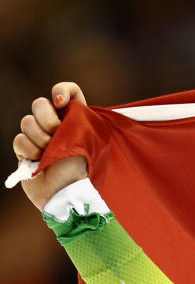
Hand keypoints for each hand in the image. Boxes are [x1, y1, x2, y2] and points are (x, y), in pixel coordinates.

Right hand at [12, 82, 88, 210]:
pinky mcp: (25, 151)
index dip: (63, 91)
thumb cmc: (80, 167)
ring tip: (48, 154)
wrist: (65, 193)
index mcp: (77, 120)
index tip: (62, 103)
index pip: (70, 91)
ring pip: (27, 122)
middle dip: (46, 118)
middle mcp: (58, 127)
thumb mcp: (87, 138)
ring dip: (39, 139)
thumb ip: (76, 114)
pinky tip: (38, 161)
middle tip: (55, 133)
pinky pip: (19, 140)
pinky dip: (29, 151)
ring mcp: (40, 138)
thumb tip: (60, 100)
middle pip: (40, 103)